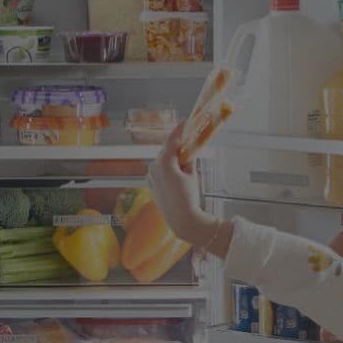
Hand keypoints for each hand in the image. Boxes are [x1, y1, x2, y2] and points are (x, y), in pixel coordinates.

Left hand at [147, 139, 228, 256]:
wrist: (182, 220)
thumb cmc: (188, 199)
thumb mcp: (192, 175)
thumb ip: (189, 160)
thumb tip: (189, 152)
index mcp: (165, 163)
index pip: (171, 141)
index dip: (179, 130)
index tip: (185, 122)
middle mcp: (154, 168)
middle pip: (166, 151)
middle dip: (177, 147)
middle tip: (188, 143)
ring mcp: (150, 176)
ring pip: (162, 160)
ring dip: (172, 159)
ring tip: (184, 163)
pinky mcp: (150, 184)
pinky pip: (158, 170)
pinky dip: (167, 168)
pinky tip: (176, 174)